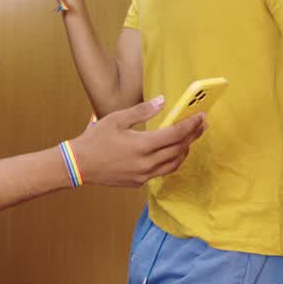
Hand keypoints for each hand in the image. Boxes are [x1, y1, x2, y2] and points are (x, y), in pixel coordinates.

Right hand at [67, 97, 205, 187]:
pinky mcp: (139, 182)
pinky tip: (171, 152)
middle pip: (179, 149)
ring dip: (185, 150)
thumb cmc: (95, 139)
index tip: (202, 116)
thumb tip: (163, 101)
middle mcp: (146, 163)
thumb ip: (142, 111)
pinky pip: (162, 172)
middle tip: (202, 124)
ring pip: (174, 164)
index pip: (175, 135)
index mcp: (141, 145)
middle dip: (193, 136)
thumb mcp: (116, 119)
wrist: (80, 164)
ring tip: (190, 139)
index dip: (191, 125)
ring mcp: (143, 175)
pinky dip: (172, 161)